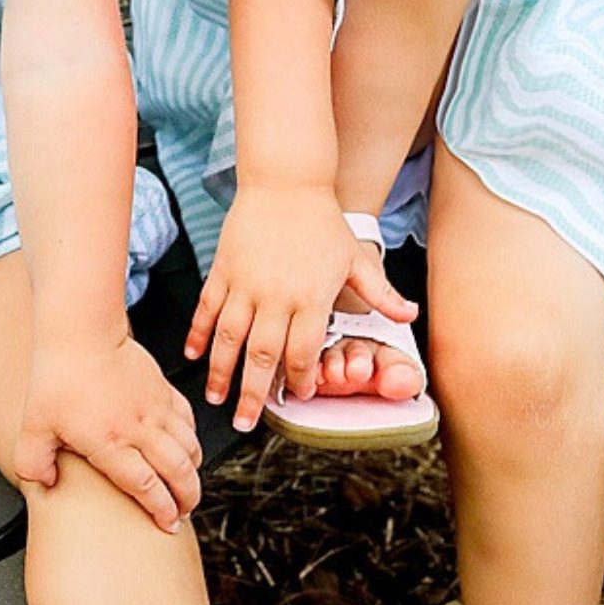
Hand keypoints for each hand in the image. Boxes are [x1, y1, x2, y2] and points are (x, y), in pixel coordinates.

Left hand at [13, 335, 204, 529]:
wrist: (82, 332)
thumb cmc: (58, 375)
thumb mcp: (33, 425)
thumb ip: (33, 462)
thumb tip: (45, 484)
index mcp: (110, 443)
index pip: (146, 486)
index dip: (161, 509)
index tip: (167, 524)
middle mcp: (139, 429)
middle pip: (178, 472)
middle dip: (187, 498)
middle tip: (184, 511)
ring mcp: (155, 408)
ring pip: (189, 447)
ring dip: (193, 471)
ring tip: (187, 485)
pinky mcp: (162, 389)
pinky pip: (188, 419)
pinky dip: (192, 438)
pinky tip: (186, 447)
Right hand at [186, 183, 418, 432]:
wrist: (286, 181)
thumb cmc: (323, 222)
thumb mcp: (357, 258)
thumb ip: (381, 292)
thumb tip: (411, 315)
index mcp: (311, 298)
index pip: (302, 353)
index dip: (299, 380)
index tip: (298, 395)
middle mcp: (276, 296)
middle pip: (263, 356)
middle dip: (254, 394)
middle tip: (247, 423)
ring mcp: (245, 284)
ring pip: (228, 338)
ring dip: (221, 373)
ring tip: (217, 399)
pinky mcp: (223, 270)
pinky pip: (207, 309)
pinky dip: (198, 334)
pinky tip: (192, 356)